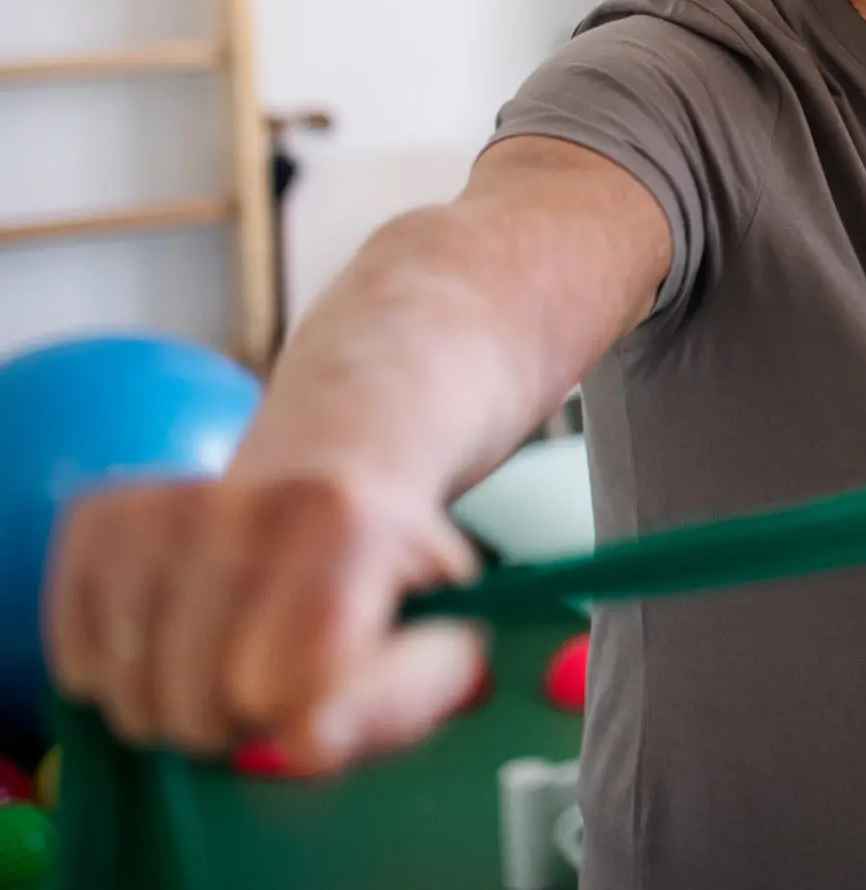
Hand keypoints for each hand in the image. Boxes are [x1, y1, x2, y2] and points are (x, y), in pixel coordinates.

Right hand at [42, 472, 484, 770]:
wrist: (337, 474)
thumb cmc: (388, 578)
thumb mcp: (435, 636)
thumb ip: (395, 700)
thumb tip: (310, 741)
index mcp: (341, 520)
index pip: (281, 687)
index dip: (305, 718)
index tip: (329, 688)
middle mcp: (240, 497)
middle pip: (196, 704)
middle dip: (239, 722)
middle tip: (279, 674)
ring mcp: (157, 505)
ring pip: (129, 695)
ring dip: (178, 706)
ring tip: (231, 654)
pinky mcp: (96, 520)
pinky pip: (79, 667)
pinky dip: (123, 678)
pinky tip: (178, 635)